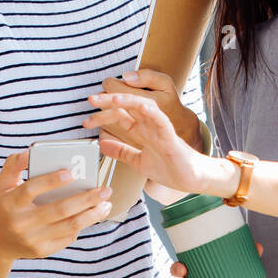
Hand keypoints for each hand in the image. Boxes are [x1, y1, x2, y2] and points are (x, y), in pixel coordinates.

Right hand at [0, 150, 113, 259]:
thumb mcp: (3, 183)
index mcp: (10, 202)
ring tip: (106, 204)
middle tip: (105, 189)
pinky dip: (81, 225)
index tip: (72, 172)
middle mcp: (20, 223)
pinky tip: (91, 215)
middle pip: (58, 210)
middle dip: (86, 199)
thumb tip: (30, 152)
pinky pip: (66, 237)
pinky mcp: (40, 251)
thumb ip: (14, 164)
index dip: (51, 181)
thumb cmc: (6, 204)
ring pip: (68, 226)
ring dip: (91, 215)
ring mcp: (31, 239)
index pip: (31, 189)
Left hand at [84, 90, 212, 193]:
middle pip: (128, 106)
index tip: (86, 122)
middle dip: (108, 101)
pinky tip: (141, 105)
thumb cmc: (169, 168)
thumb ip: (121, 151)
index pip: (119, 115)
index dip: (102, 116)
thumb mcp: (138, 161)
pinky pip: (161, 119)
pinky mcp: (170, 136)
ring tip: (112, 97)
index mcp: (142, 130)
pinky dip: (151, 111)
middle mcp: (149, 125)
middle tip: (90, 99)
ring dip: (127, 100)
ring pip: (143, 106)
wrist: (192, 179)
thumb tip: (101, 144)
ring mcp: (160, 129)